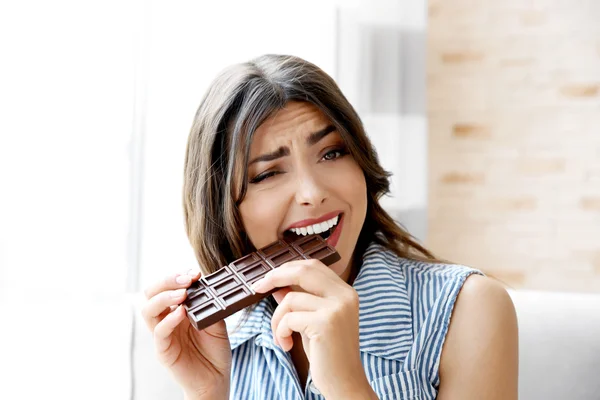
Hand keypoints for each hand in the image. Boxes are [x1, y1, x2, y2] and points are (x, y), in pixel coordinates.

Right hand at [141, 269, 230, 398]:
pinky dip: (169, 319)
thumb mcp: (217, 322)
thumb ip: (210, 306)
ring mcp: (164, 335)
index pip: (167, 287)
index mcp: (177, 310)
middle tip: (187, 279)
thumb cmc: (215, 351)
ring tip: (183, 293)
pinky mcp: (164, 350)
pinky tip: (182, 312)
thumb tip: (207, 287)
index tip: (195, 272)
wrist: (216, 379)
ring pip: (148, 310)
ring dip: (165, 297)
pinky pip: (159, 332)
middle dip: (167, 281)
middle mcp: (167, 320)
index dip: (177, 276)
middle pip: (151, 293)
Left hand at [251, 259, 371, 398]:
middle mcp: (344, 296)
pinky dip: (280, 331)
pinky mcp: (326, 322)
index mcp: (345, 292)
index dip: (288, 267)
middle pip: (303, 270)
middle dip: (275, 276)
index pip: (313, 266)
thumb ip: (298, 301)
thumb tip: (276, 285)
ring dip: (277, 319)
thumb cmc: (328, 355)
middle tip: (257, 287)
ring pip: (290, 299)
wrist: (345, 383)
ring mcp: (337, 308)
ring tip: (281, 337)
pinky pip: (289, 318)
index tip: (268, 277)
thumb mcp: (310, 323)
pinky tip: (287, 345)